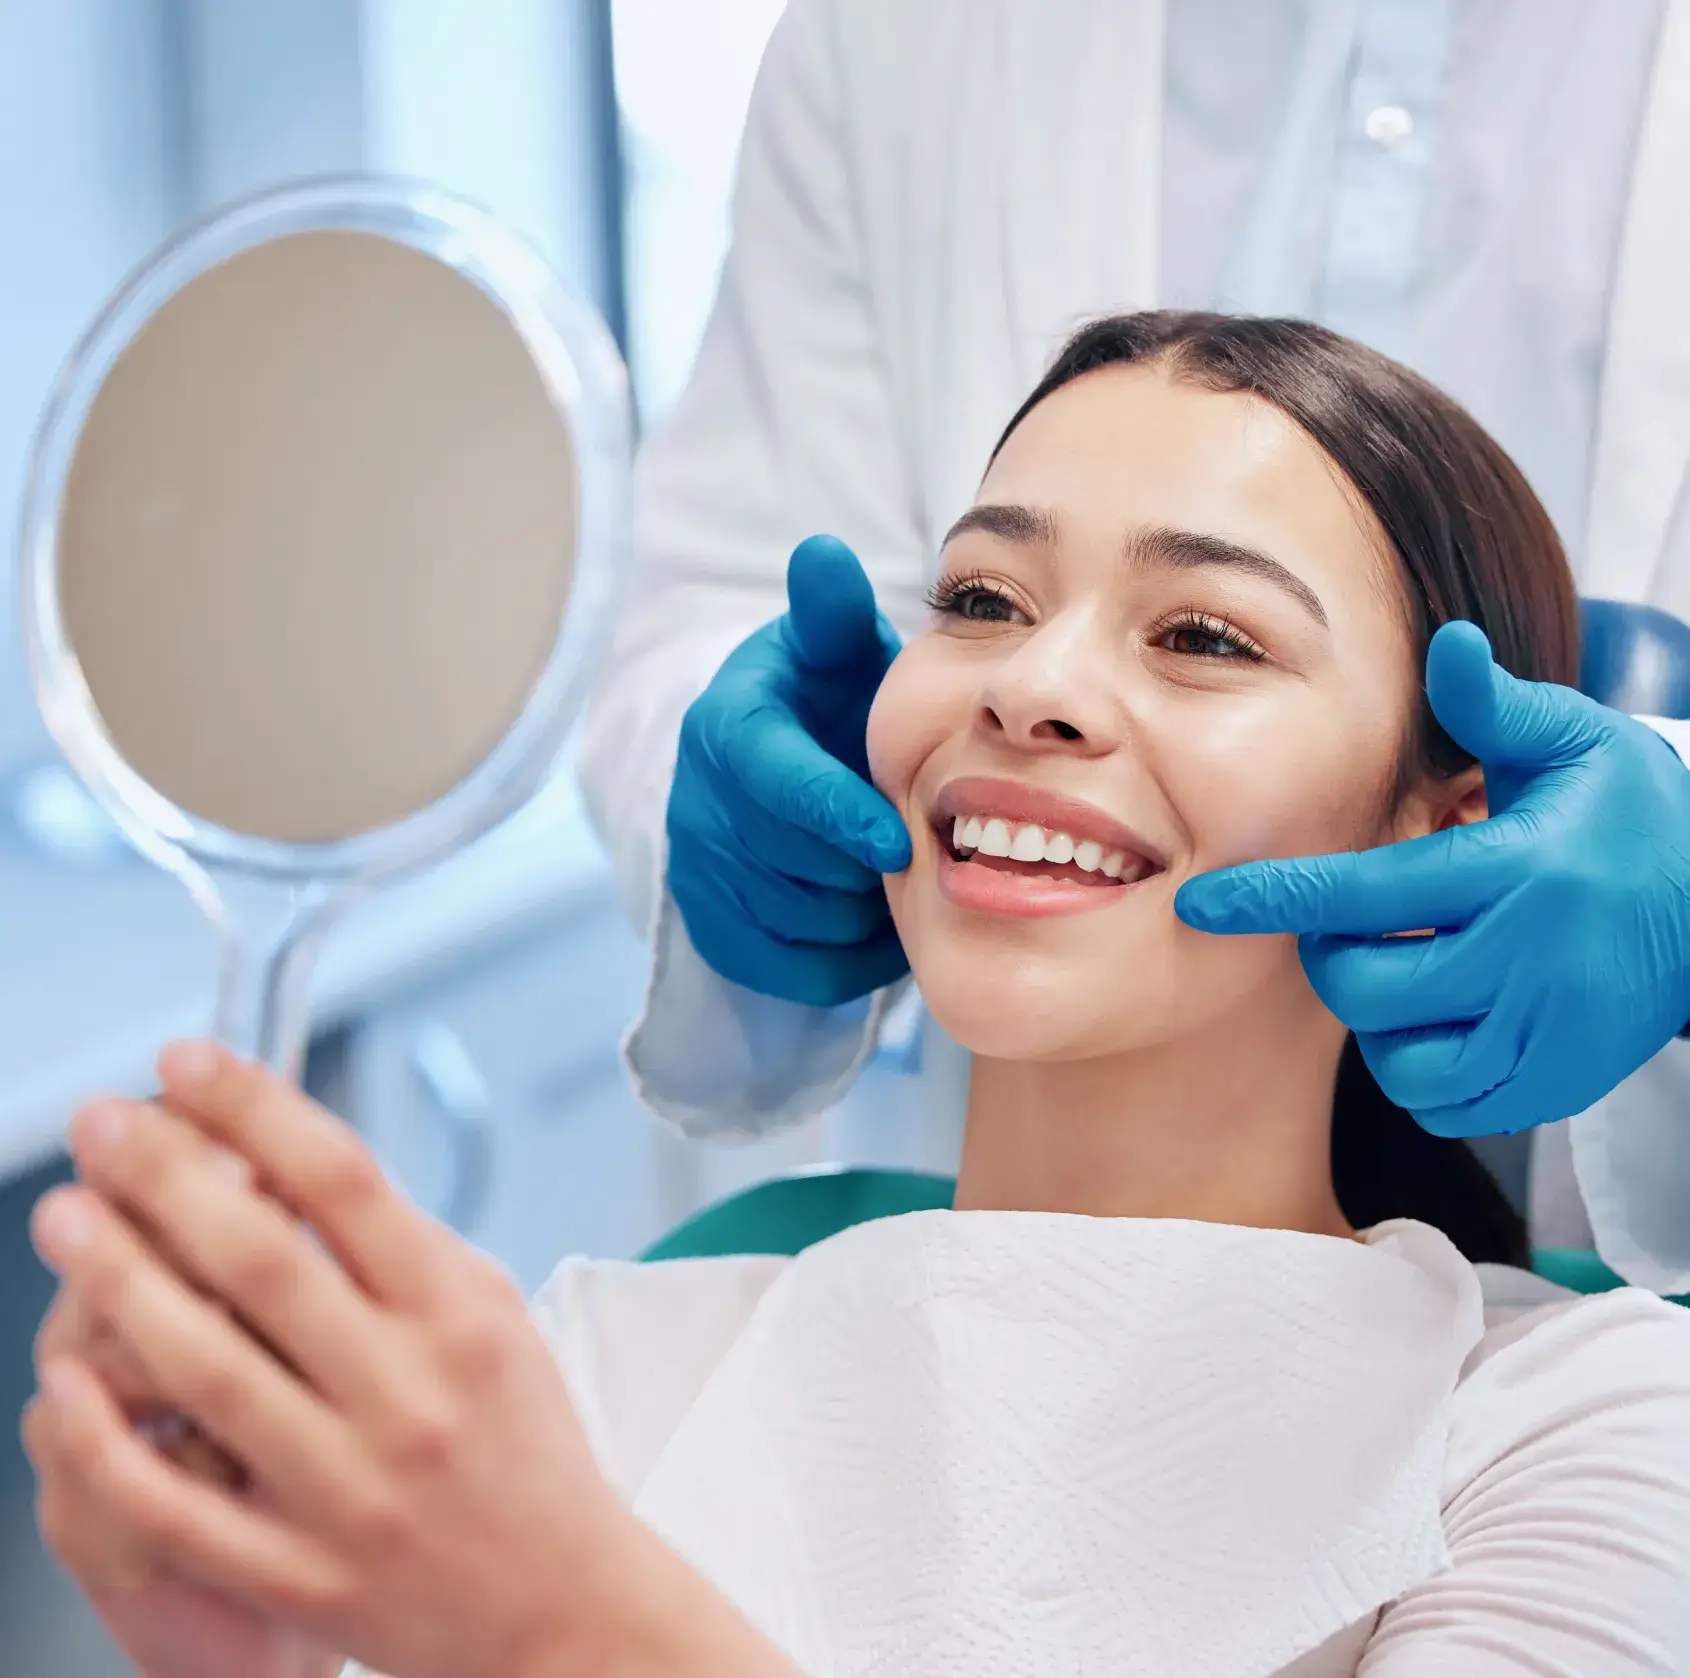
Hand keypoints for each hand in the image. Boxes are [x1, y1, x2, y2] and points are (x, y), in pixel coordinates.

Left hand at [28, 1044, 793, 1677]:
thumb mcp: (494, 1314)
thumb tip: (285, 1167)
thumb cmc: (522, 1443)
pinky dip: (110, 1442)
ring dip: (122, 1282)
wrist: (556, 1600)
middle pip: (261, 1262)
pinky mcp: (299, 1573)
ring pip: (207, 1370)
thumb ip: (402, 1246)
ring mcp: (347, 1488)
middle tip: (102, 1124)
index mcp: (459, 1315)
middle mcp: (405, 1392)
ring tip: (67, 1216)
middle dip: (166, 1176)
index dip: (255, 1109)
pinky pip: (178, 1505)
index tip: (189, 1064)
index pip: (344, 1182)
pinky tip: (65, 1382)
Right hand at [667, 533, 910, 1004]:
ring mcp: (699, 872)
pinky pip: (792, 970)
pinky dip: (846, 958)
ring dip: (860, 911)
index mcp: (726, 729)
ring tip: (893, 878)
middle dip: (861, 865)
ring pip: (798, 924)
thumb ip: (833, 612)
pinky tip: (872, 918)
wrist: (776, 768)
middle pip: (793, 864)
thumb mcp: (832, 651)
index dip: (838, 817)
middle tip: (914, 849)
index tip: (898, 842)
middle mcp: (697, 803)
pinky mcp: (713, 930)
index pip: (776, 784)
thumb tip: (823, 552)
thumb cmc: (825, 702)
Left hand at [1175, 621, 1689, 1135]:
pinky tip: (1440, 1020)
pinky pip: (1447, 1106)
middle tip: (1354, 925)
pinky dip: (1422, 1072)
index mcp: (1515, 871)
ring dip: (1377, 1017)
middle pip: (1364, 985)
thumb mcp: (1577, 743)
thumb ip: (1494, 706)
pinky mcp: (1557, 1084)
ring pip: (1399, 1060)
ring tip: (1405, 968)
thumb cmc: (1634, 816)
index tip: (1202, 902)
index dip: (1273, 899)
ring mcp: (1544, 1035)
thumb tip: (1444, 642)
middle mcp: (1526, 962)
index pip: (1364, 894)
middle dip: (1332, 955)